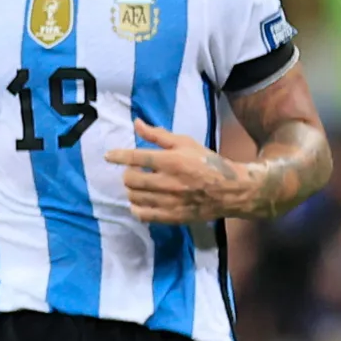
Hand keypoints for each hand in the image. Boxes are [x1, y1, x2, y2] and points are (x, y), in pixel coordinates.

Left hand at [106, 121, 252, 223]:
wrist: (231, 189)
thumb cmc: (206, 162)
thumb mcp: (186, 143)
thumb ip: (158, 135)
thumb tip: (136, 123)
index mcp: (172, 161)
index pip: (136, 157)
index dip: (118, 156)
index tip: (109, 156)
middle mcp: (168, 181)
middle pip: (131, 179)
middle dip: (128, 174)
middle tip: (134, 172)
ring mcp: (169, 201)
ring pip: (134, 197)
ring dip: (132, 190)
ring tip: (140, 185)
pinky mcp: (172, 216)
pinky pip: (142, 214)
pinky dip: (136, 208)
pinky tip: (141, 201)